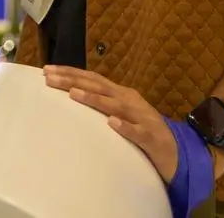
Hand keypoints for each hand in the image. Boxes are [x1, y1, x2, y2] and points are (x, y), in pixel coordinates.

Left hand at [44, 67, 179, 183]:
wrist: (177, 153)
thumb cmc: (142, 132)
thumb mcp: (121, 114)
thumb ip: (101, 105)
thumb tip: (71, 97)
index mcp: (120, 94)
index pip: (92, 79)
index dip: (70, 73)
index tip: (46, 71)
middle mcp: (130, 101)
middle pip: (98, 87)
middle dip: (73, 80)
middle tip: (48, 77)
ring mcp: (142, 118)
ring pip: (116, 106)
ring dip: (94, 99)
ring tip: (74, 94)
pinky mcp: (152, 138)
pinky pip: (138, 133)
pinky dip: (125, 127)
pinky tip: (112, 124)